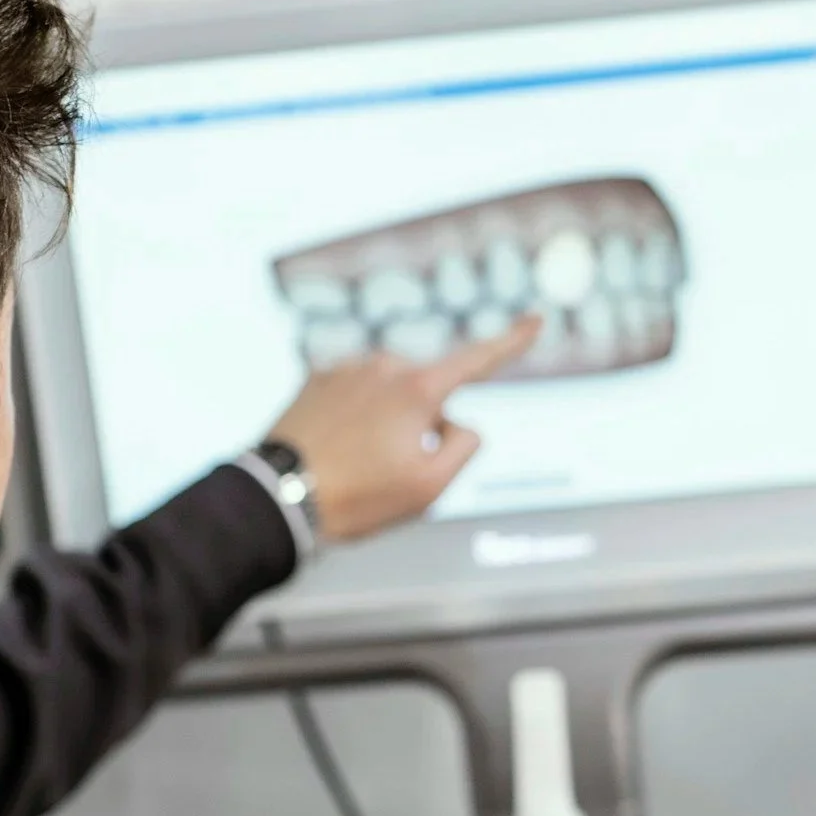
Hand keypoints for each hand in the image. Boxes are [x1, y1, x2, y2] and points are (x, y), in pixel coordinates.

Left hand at [266, 317, 540, 541]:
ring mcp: (347, 369)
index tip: (537, 319)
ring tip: (355, 466)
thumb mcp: (429, 487)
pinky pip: (356, 399)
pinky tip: (335, 452)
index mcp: (418, 389)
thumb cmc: (357, 497)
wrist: (278, 496)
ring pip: (391, 398)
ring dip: (386, 426)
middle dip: (424, 429)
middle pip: (429, 397)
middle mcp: (384, 366)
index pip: (479, 360)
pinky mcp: (316, 379)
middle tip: (389, 473)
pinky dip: (355, 422)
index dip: (512, 342)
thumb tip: (459, 423)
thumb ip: (464, 447)